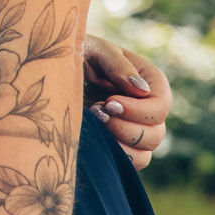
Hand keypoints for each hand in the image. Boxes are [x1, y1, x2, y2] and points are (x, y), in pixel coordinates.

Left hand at [81, 33, 171, 167]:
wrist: (52, 72)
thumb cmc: (76, 53)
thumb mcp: (94, 50)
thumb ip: (117, 65)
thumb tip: (142, 89)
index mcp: (149, 82)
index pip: (161, 106)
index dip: (138, 110)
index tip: (108, 102)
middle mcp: (147, 108)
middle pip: (156, 133)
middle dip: (124, 127)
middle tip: (96, 111)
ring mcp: (136, 129)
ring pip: (144, 153)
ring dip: (118, 143)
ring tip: (93, 123)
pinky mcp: (122, 145)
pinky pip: (130, 164)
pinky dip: (114, 156)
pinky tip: (95, 138)